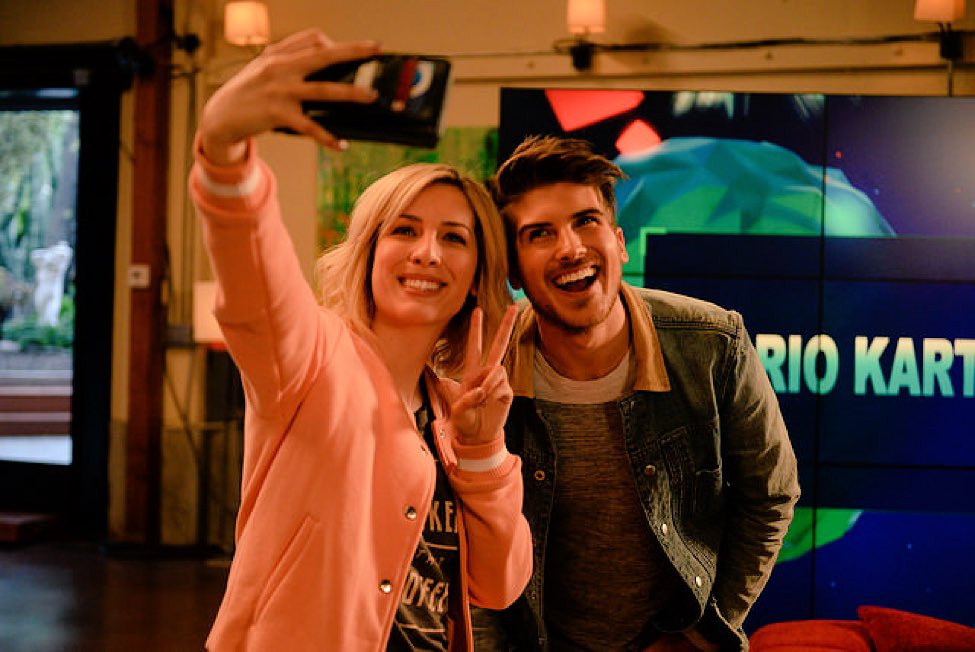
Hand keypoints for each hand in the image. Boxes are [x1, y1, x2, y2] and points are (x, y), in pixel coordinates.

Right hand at [197, 29, 380, 164]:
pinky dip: (327, 137)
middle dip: (353, 51)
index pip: (313, 38)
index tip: (359, 49)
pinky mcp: (278, 115)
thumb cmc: (247, 92)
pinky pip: (310, 127)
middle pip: (323, 55)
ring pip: (324, 90)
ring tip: (371, 97)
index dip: (337, 44)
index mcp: (278, 54)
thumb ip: (289, 59)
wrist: (219, 117)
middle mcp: (280, 68)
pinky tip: (341, 145)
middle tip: (376, 50)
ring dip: (351, 93)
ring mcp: (280, 91)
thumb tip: (323, 55)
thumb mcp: (263, 68)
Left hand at [447, 305, 517, 444]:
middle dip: (506, 325)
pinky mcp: (507, 392)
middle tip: (513, 306)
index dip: (476, 330)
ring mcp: (499, 382)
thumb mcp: (454, 406)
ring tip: (481, 397)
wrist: (477, 437)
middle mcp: (487, 374)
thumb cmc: (463, 421)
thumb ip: (462, 394)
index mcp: (472, 373)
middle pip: (499, 345)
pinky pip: (501, 384)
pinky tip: (488, 400)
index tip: (477, 311)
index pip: (475, 347)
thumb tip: (480, 389)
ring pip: (497, 369)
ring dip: (488, 382)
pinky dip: (492, 390)